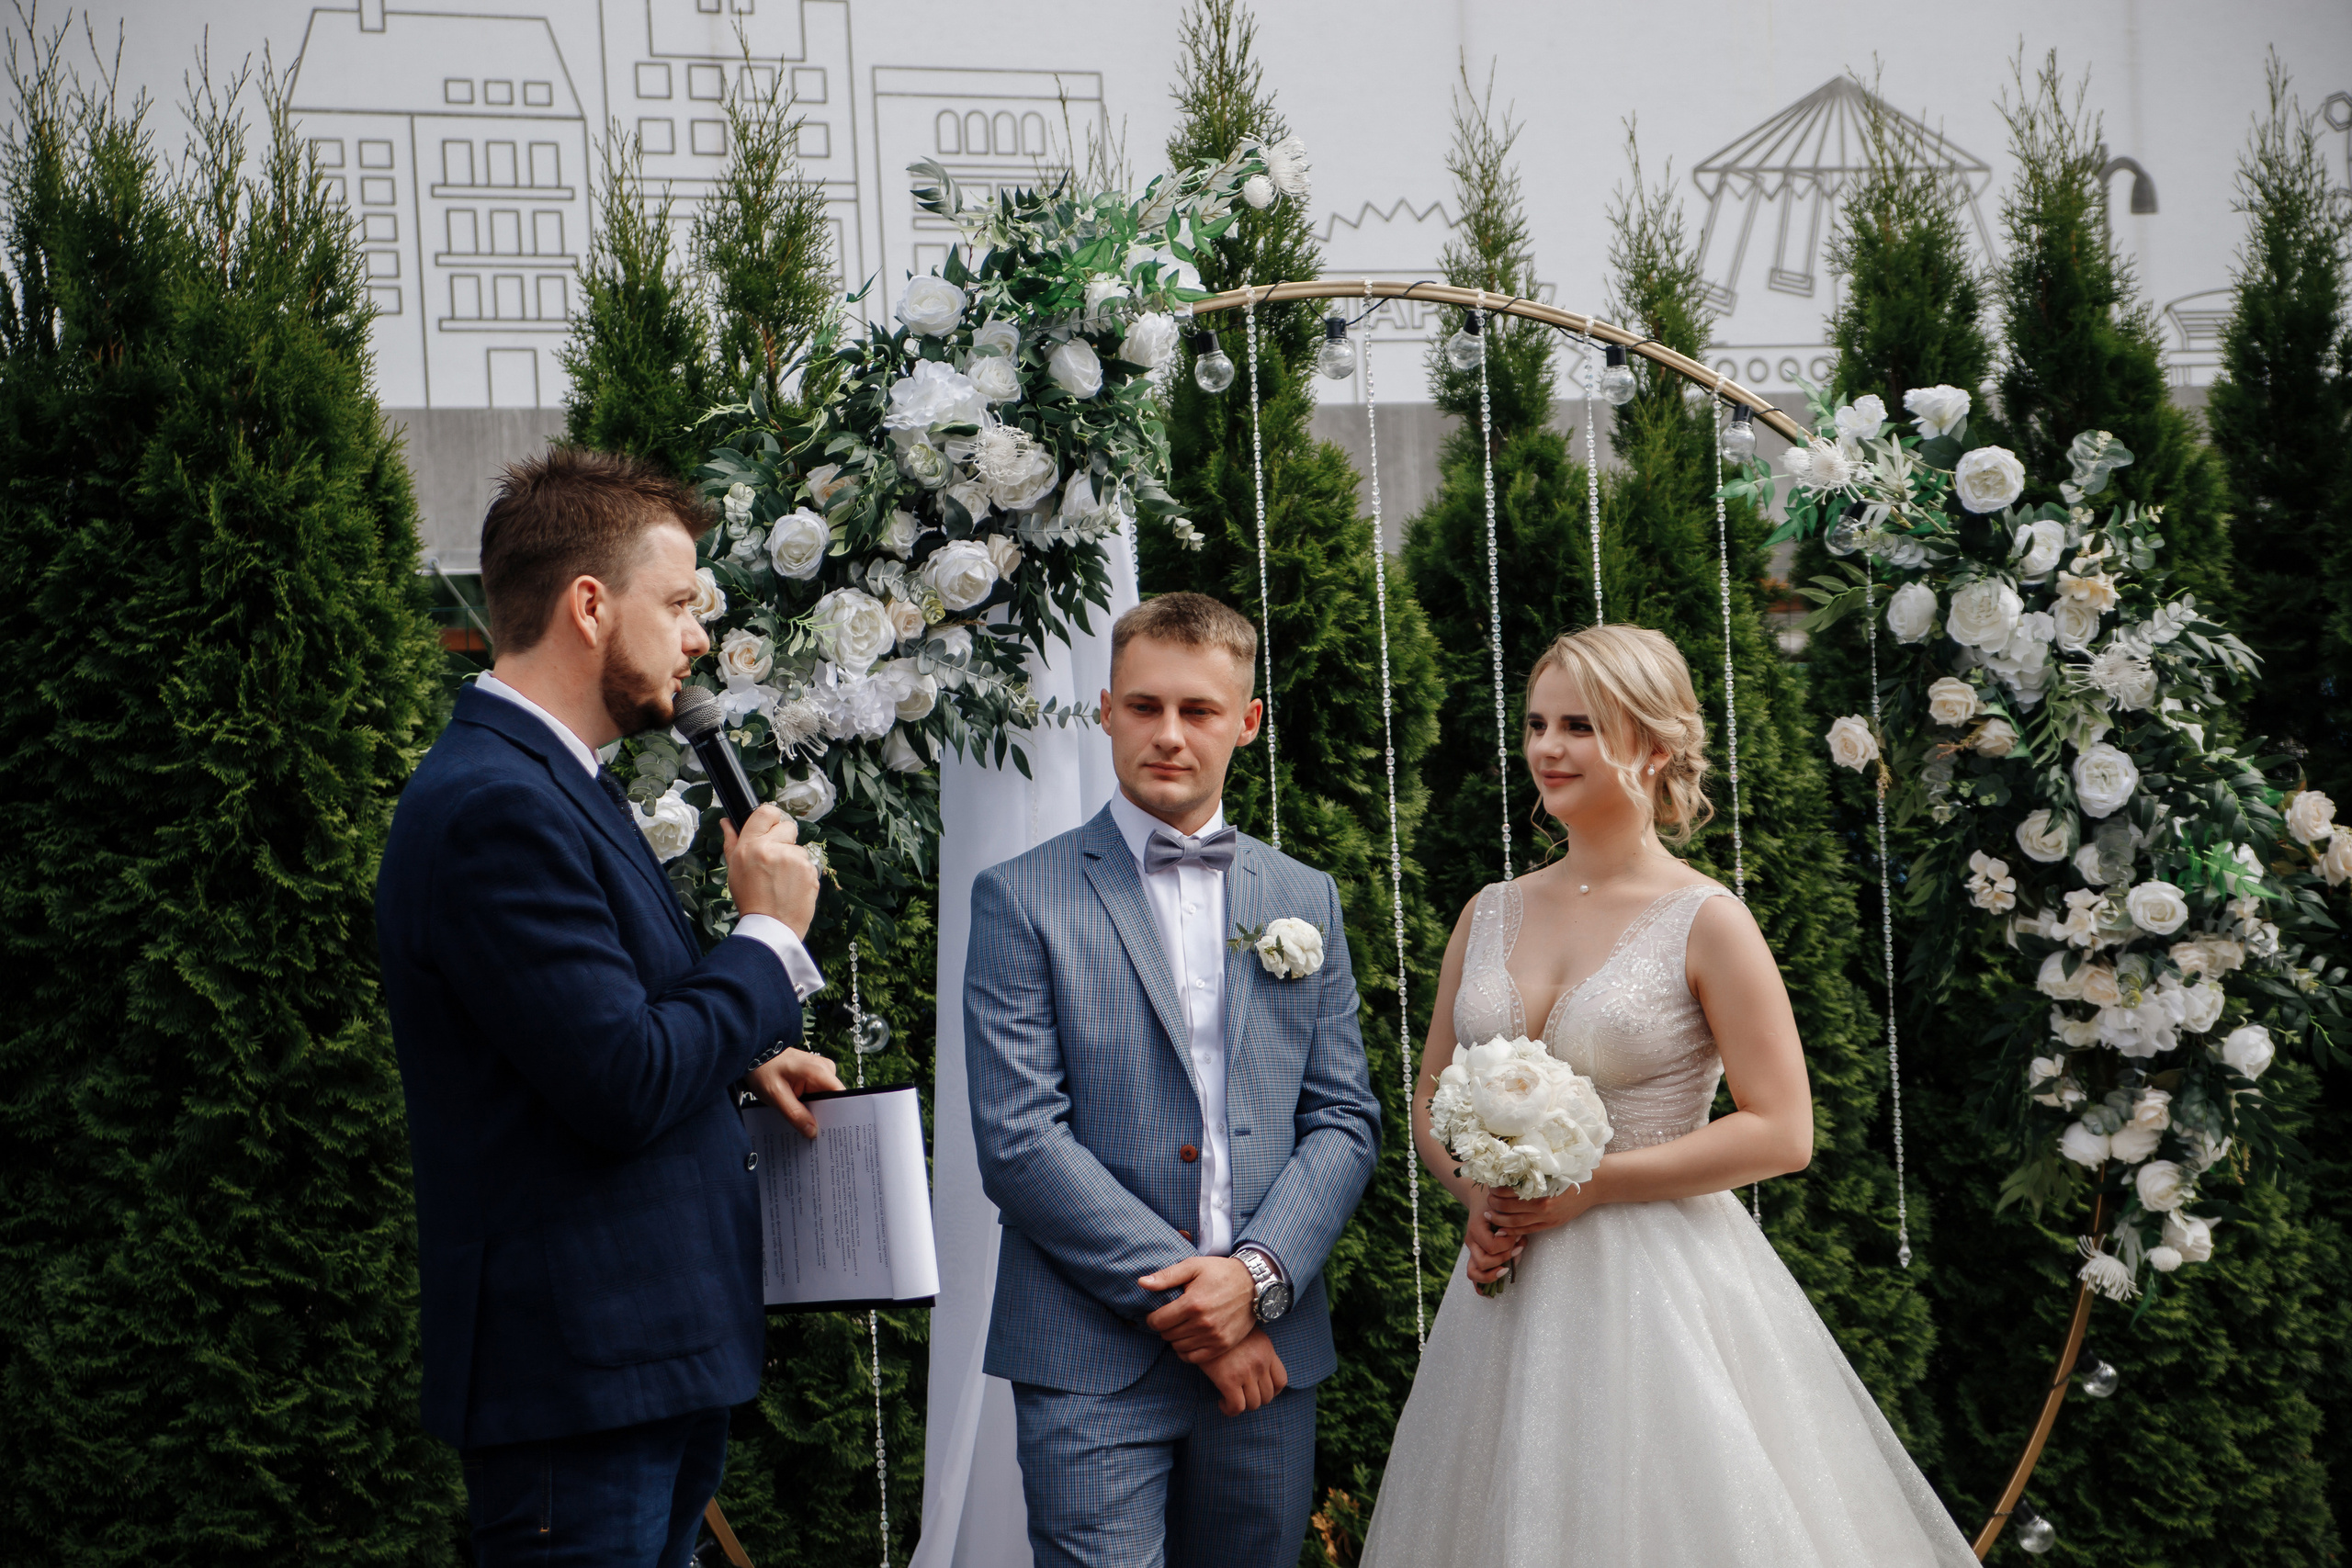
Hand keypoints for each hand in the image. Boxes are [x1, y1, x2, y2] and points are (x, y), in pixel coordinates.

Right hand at [723, 804, 819, 936]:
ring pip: (798, 848)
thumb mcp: (734, 869)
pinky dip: (802, 873)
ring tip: (782, 880)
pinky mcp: (810, 871)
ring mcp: (794, 860)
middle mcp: (773, 849)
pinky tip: (792, 887)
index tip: (771, 827)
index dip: (771, 818)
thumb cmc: (750, 898)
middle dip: (783, 839)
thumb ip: (732, 841)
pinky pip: (808, 864)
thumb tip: (727, 822)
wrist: (771, 926)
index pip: (766, 811)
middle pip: (788, 826)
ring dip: (793, 859)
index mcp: (751, 846)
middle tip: (775, 860)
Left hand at [745, 1047, 842, 1138]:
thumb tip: (813, 1132)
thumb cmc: (763, 1070)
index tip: (831, 1133)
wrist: (753, 1056)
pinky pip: (817, 1095)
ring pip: (824, 1100)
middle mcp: (824, 1070)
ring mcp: (819, 1072)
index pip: (840, 1096)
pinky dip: (810, 1106)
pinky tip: (801, 1117)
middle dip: (824, 1117)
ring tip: (805, 1129)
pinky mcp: (813, 1077)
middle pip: (833, 1099)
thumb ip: (795, 1114)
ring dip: (815, 1113)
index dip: (839, 1115)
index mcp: (820, 1071)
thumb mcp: (777, 1095)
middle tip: (814, 1137)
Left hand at [1139, 1254, 1254, 1362]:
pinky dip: (1186, 1351)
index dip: (1152, 1318)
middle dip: (1164, 1327)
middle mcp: (1203, 1323)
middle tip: (1170, 1318)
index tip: (1156, 1313)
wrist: (1253, 1284)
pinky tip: (1188, 1339)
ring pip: (1178, 1347)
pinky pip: (1194, 1358)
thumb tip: (1141, 1283)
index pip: (1158, 1321)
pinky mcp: (1223, 1345)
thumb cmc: (1220, 1272)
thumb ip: (1166, 1276)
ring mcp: (1214, 1337)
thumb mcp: (1193, 1266)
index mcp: (1192, 1303)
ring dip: (1175, 1338)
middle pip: (1167, 1335)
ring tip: (1181, 1326)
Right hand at [1199, 1328, 1286, 1416]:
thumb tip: (1255, 1370)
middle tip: (1241, 1395)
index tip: (1260, 1392)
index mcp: (1267, 1351)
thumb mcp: (1247, 1333)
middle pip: (1267, 1396)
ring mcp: (1246, 1372)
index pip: (1281, 1380)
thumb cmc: (1222, 1329)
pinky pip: (1237, 1407)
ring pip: (1253, 1404)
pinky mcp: (1229, 1380)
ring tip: (1230, 1400)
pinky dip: (1230, 1410)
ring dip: (1242, 1406)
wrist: (1205, 1324)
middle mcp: (1261, 1363)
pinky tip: (1222, 1402)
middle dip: (1254, 1400)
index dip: (1273, 1392)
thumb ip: (1256, 1350)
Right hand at [1463, 1203, 1520, 1286]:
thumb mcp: (1503, 1209)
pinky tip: (1489, 1293)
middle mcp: (1471, 1242)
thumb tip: (1518, 1242)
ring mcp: (1471, 1250)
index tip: (1517, 1237)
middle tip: (1516, 1251)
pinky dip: (1481, 1285)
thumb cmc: (1496, 1203)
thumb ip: (1510, 1226)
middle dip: (1503, 1259)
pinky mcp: (1474, 1256)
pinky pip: (1473, 1275)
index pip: (1491, 1246)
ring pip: (1474, 1272)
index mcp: (1475, 1228)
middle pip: (1483, 1262)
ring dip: (1491, 1276)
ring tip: (1505, 1271)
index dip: (1507, 1245)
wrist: (1482, 1199)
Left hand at [1485, 1183, 1602, 1245]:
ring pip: (1515, 1223)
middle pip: (1509, 1208)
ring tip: (1489, 1213)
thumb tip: (1507, 1173)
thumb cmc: (1570, 1173)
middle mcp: (1543, 1206)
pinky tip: (1502, 1229)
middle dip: (1494, 1204)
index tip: (1490, 1186)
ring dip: (1499, 1219)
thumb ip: (1531, 1174)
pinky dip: (1512, 1231)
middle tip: (1487, 1199)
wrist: (1593, 1186)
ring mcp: (1547, 1218)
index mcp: (1541, 1189)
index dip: (1497, 1191)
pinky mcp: (1551, 1225)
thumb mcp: (1550, 1170)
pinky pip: (1527, 1231)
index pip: (1510, 1193)